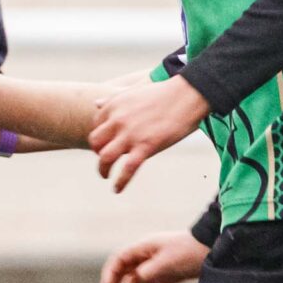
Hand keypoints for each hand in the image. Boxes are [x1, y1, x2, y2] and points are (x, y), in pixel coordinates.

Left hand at [88, 75, 208, 192]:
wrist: (186, 95)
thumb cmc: (163, 93)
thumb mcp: (133, 92)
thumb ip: (112, 100)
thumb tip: (96, 104)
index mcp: (114, 106)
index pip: (96, 126)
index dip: (100, 137)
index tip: (105, 144)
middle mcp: (118, 120)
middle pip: (96, 143)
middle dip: (97, 153)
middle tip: (105, 160)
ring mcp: (131, 135)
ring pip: (106, 157)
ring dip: (102, 170)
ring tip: (105, 176)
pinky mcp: (146, 146)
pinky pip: (127, 169)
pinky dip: (120, 182)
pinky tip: (117, 189)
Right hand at [98, 230, 208, 282]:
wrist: (212, 250)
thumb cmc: (189, 251)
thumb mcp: (168, 261)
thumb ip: (151, 270)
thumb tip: (138, 278)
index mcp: (143, 248)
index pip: (119, 260)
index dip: (109, 274)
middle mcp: (146, 257)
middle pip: (123, 272)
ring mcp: (156, 268)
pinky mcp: (167, 277)